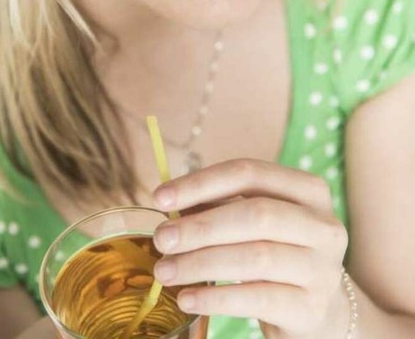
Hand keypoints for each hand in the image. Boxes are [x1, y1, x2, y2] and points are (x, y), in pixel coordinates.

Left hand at [152, 159, 348, 338]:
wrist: (319, 309)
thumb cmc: (278, 252)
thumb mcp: (258, 222)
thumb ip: (221, 205)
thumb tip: (170, 202)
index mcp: (308, 190)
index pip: (250, 173)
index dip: (202, 182)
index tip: (160, 197)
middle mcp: (323, 225)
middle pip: (255, 214)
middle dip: (200, 226)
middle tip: (161, 239)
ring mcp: (322, 268)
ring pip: (255, 257)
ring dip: (201, 263)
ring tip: (165, 270)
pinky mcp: (311, 308)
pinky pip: (256, 299)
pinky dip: (216, 298)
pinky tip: (187, 297)